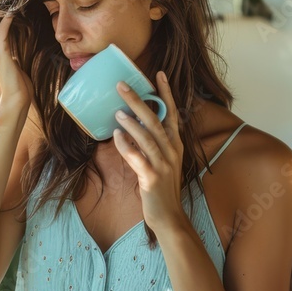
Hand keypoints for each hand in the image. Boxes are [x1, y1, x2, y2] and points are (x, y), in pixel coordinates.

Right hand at [0, 12, 33, 111]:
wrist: (14, 101)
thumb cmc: (15, 87)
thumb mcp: (10, 66)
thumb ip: (8, 55)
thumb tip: (12, 48)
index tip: (5, 6)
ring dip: (1, 12)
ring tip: (10, 1)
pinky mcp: (0, 52)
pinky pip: (2, 30)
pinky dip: (7, 20)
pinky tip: (13, 12)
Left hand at [112, 72, 186, 232]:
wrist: (169, 217)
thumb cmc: (161, 188)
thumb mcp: (162, 162)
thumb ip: (151, 144)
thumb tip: (131, 126)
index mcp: (176, 145)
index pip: (172, 113)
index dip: (166, 93)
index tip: (159, 74)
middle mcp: (172, 151)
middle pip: (155, 120)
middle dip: (138, 101)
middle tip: (121, 85)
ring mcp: (163, 164)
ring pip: (147, 137)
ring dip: (130, 122)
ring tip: (116, 111)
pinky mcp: (151, 177)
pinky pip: (137, 157)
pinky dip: (126, 145)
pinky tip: (116, 136)